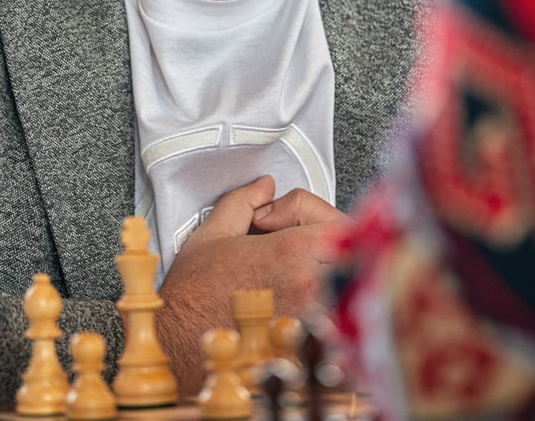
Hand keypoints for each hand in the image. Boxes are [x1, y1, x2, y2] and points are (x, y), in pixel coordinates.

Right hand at [155, 175, 348, 392]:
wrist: (178, 346)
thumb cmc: (191, 298)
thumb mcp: (212, 233)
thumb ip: (243, 201)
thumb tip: (264, 188)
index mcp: (290, 253)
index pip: (340, 222)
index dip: (318, 215)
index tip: (290, 222)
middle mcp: (309, 285)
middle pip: (356, 254)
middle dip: (337, 242)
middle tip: (308, 243)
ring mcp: (313, 315)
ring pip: (351, 287)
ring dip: (336, 274)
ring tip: (306, 272)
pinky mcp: (308, 340)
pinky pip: (339, 321)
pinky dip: (329, 307)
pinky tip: (303, 302)